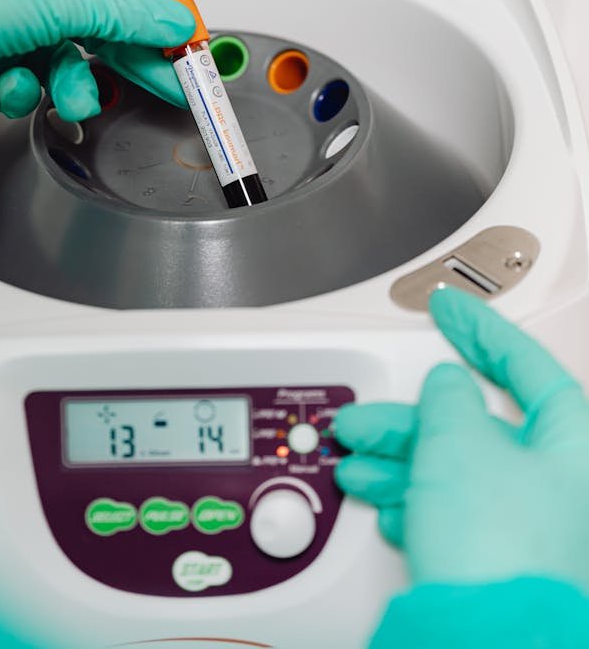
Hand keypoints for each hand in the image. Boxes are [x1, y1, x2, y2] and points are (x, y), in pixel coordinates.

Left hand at [0, 0, 194, 122]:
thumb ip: (131, 13)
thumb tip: (176, 20)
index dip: (159, 10)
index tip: (187, 41)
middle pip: (101, 23)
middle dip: (129, 57)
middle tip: (167, 82)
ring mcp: (8, 22)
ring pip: (69, 62)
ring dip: (72, 83)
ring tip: (70, 95)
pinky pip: (33, 84)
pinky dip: (25, 90)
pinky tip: (11, 83)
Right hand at [334, 287, 588, 589]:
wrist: (481, 640)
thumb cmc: (495, 546)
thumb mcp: (459, 441)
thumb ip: (448, 396)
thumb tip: (444, 384)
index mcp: (569, 442)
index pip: (526, 365)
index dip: (482, 331)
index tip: (450, 309)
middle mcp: (554, 482)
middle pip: (477, 423)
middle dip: (412, 415)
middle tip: (368, 412)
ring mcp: (526, 524)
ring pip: (455, 468)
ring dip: (399, 458)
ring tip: (357, 459)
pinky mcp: (495, 560)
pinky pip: (448, 510)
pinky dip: (412, 499)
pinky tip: (387, 503)